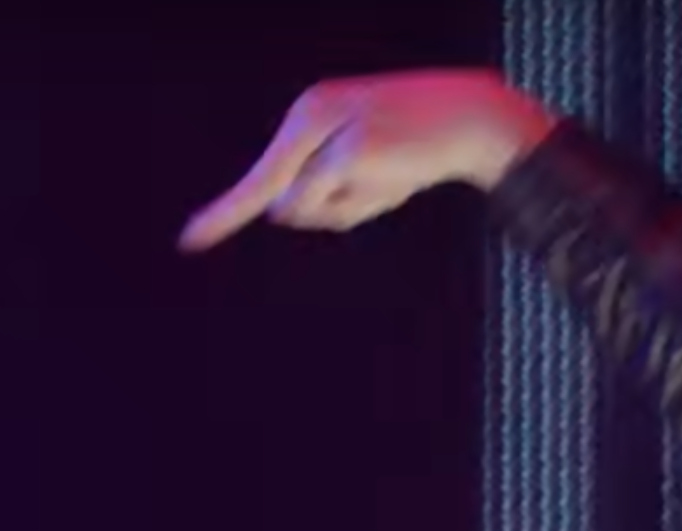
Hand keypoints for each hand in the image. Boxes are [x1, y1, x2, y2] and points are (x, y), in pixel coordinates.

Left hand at [178, 69, 555, 250]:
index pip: (261, 173)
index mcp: (310, 114)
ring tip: (394, 175)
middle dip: (328, 209)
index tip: (189, 241)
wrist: (468, 118)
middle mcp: (307, 115)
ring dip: (348, 207)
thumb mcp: (367, 180)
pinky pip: (324, 199)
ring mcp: (323, 131)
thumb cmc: (419, 151)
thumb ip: (327, 198)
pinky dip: (356, 201)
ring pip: (303, 204)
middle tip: (371, 186)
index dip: (224, 213)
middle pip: (283, 194)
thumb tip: (284, 211)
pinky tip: (394, 172)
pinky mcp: (343, 149)